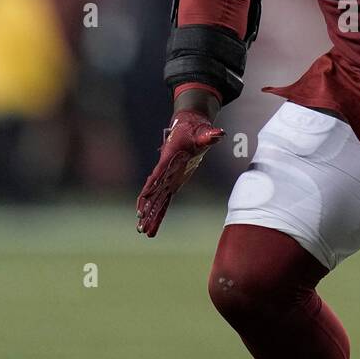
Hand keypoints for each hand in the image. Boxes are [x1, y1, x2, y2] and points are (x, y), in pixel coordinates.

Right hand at [136, 108, 224, 236]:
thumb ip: (209, 135)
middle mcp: (165, 170)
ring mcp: (167, 178)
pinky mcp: (172, 183)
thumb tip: (219, 134)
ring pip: (156, 200)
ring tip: (142, 231)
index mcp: (169, 157)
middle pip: (153, 192)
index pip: (159, 173)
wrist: (188, 127)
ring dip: (149, 215)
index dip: (151, 185)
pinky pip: (163, 200)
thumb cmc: (195, 129)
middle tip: (140, 222)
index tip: (143, 197)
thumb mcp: (203, 132)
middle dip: (146, 207)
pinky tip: (151, 225)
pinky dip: (157, 212)